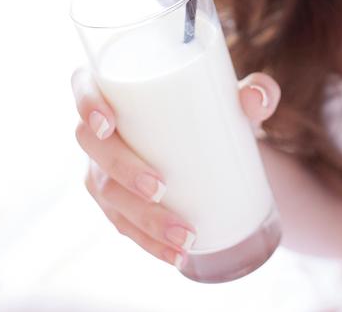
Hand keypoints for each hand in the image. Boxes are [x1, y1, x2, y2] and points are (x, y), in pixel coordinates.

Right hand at [71, 66, 280, 266]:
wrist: (219, 143)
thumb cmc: (216, 106)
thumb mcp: (238, 97)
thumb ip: (257, 91)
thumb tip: (257, 101)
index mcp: (117, 87)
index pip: (84, 86)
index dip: (86, 104)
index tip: (109, 124)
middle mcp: (101, 126)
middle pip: (92, 146)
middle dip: (121, 170)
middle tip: (160, 186)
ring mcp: (104, 166)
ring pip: (107, 193)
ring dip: (141, 218)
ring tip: (184, 234)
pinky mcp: (118, 201)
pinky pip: (123, 224)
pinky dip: (149, 243)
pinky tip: (176, 254)